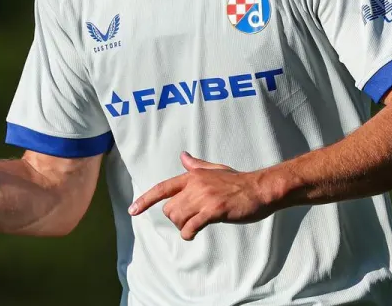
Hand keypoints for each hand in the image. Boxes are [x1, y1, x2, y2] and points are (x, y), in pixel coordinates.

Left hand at [128, 152, 276, 239]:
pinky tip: (193, 234)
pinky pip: (191, 226)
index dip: (145, 200)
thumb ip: (197, 166)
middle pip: (169, 208)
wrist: (260, 189)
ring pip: (177, 218)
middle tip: (189, 221)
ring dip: (182, 227)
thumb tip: (183, 156)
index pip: (162, 188)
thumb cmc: (238, 181)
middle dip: (175, 218)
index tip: (132, 210)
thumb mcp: (215, 169)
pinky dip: (188, 233)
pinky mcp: (213, 210)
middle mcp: (194, 185)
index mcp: (192, 175)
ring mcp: (203, 197)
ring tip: (193, 227)